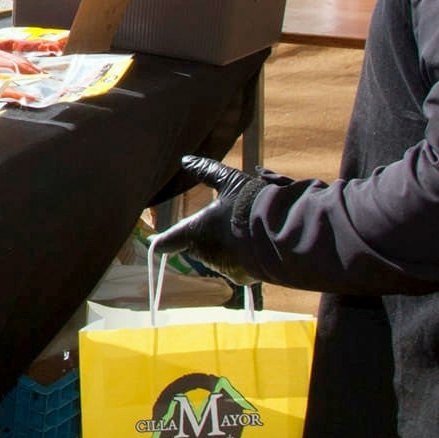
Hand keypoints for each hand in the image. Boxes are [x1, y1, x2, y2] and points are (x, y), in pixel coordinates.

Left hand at [151, 156, 269, 284]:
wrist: (284, 234)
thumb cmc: (252, 204)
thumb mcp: (229, 181)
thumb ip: (206, 170)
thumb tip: (185, 159)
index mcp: (195, 231)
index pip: (168, 240)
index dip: (161, 241)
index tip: (154, 243)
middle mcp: (204, 253)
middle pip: (196, 246)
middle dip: (205, 236)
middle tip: (225, 222)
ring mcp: (222, 268)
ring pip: (216, 257)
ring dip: (224, 247)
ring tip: (243, 232)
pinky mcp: (240, 278)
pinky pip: (234, 268)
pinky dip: (240, 259)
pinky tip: (252, 247)